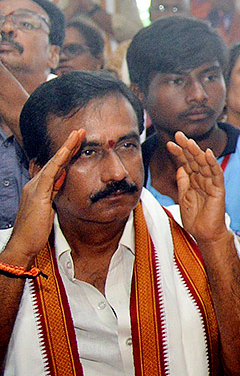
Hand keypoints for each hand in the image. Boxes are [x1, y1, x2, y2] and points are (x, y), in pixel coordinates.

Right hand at [0, 129, 82, 265]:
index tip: (78, 142)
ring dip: (66, 148)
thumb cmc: (35, 230)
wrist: (23, 244)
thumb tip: (62, 179)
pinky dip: (59, 161)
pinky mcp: (37, 194)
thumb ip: (53, 192)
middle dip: (68, 146)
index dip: (67, 154)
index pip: (56, 167)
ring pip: (53, 163)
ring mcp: (35, 188)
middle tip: (79, 131)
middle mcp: (35, 185)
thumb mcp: (49, 208)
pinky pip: (50, 174)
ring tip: (77, 135)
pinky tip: (67, 151)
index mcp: (38, 188)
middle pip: (55, 161)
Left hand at [166, 131, 228, 244]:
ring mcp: (211, 184)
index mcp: (193, 181)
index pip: (186, 163)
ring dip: (197, 152)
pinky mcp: (218, 190)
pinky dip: (212, 164)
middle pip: (194, 160)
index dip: (178, 153)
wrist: (205, 234)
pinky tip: (207, 154)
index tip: (169, 143)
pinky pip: (216, 174)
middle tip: (178, 134)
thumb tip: (180, 168)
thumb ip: (183, 182)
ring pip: (204, 164)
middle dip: (186, 147)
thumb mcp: (183, 198)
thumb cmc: (195, 219)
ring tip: (189, 141)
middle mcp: (203, 180)